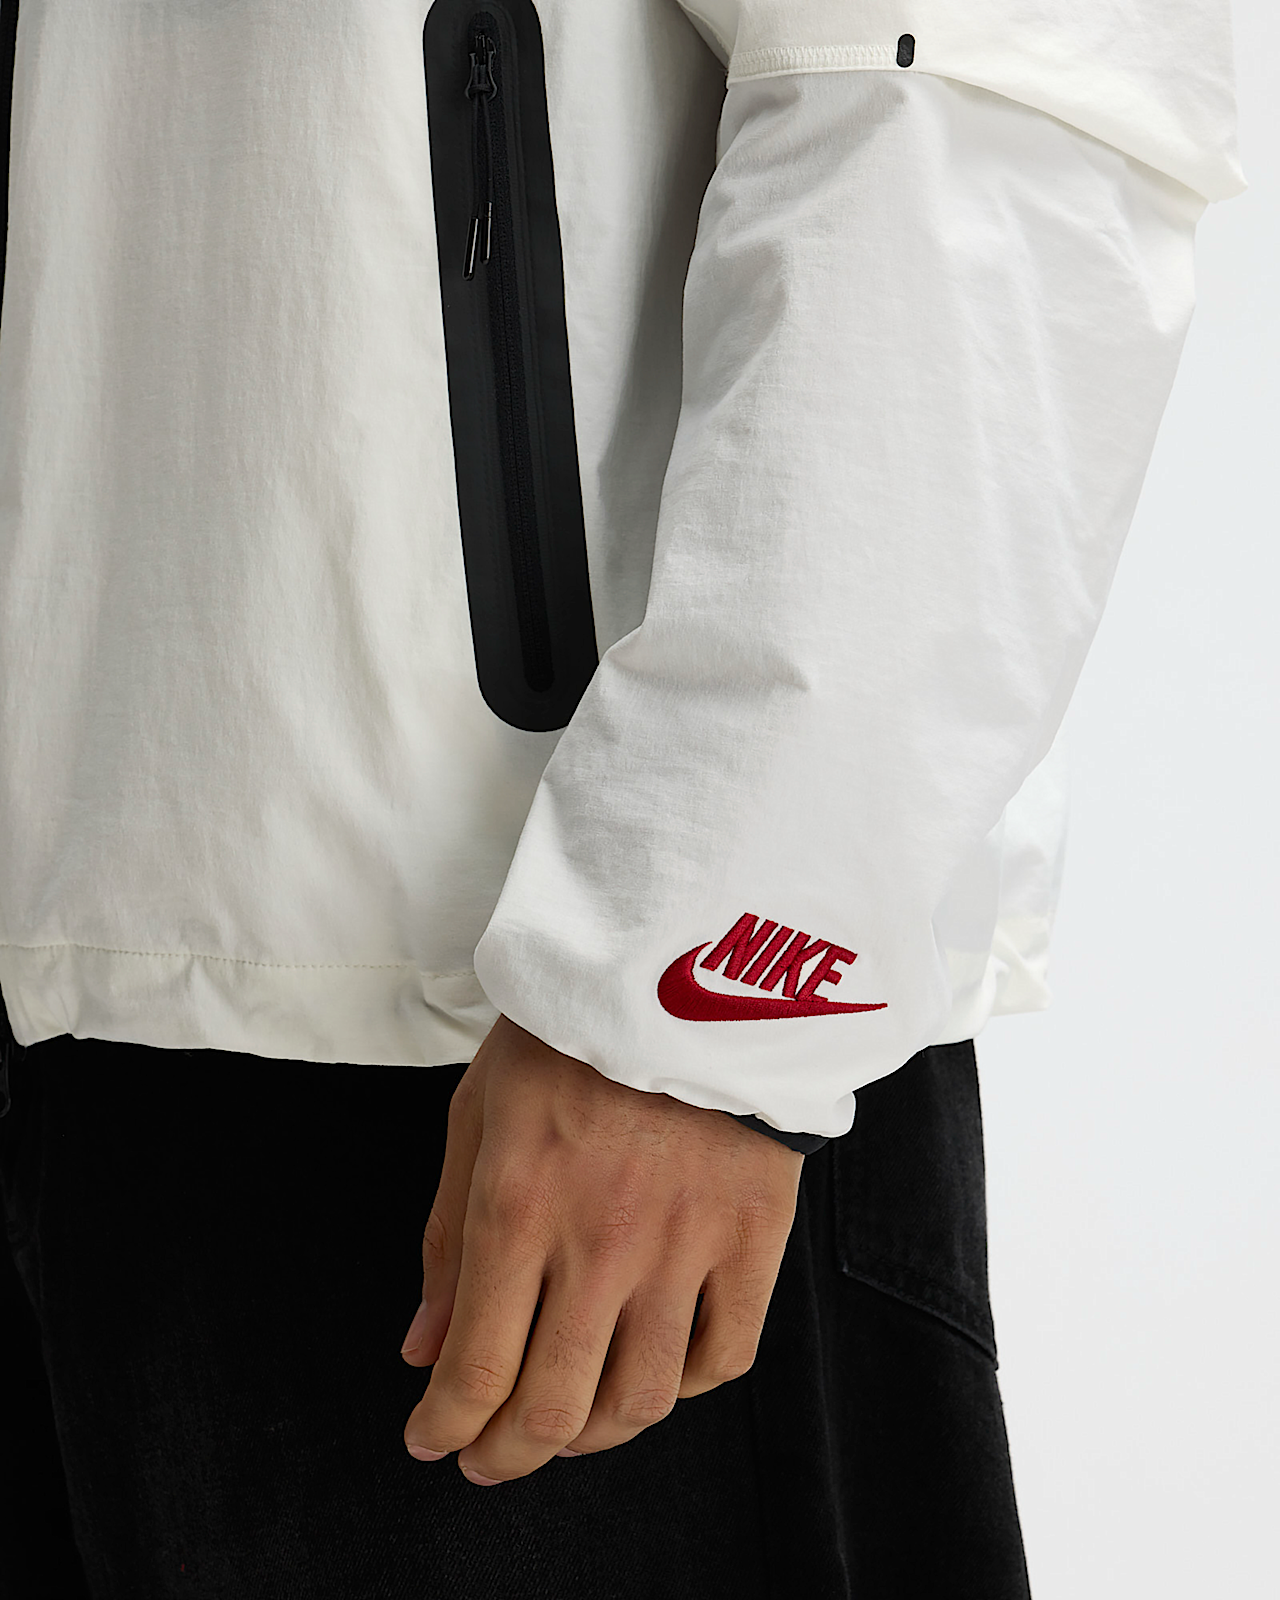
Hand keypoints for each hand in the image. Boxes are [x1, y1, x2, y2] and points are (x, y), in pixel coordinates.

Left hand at [400, 1014, 803, 1484]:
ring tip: (566, 1427)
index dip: (446, 1429)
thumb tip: (421, 1350)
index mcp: (518, 1204)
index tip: (432, 1441)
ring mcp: (685, 1245)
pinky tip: (651, 1373)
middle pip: (554, 1409)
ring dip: (591, 1437)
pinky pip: (723, 1357)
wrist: (689, 968)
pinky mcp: (753, 1236)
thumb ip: (447, 1236)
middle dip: (505, 1456)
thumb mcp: (479, 1111)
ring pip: (640, 1400)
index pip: (476, 1369)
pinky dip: (683, 1389)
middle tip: (489, 1458)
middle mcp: (601, 1241)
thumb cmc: (570, 1035)